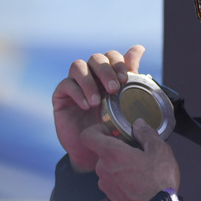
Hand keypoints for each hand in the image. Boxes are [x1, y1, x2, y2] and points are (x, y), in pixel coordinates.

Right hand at [52, 45, 145, 172]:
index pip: (111, 56)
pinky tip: (87, 106)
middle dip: (107, 71)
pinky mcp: (61, 96)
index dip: (119, 62)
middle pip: (95, 58)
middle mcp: (91, 76)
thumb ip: (132, 75)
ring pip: (78, 66)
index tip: (126, 79)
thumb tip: (139, 47)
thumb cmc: (112, 126)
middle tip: (115, 89)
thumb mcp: (125, 102)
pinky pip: (66, 85)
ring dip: (90, 82)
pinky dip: (78, 93)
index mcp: (108, 75)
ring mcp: (75, 84)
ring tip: (98, 102)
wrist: (94, 152)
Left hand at [81, 120, 180, 200]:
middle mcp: (102, 168)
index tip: (112, 130)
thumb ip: (146, 134)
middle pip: (103, 151)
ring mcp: (105, 184)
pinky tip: (140, 180)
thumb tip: (138, 124)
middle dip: (118, 147)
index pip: (88, 136)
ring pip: (109, 166)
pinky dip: (122, 177)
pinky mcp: (111, 196)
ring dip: (121, 163)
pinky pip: (113, 180)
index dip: (97, 129)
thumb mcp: (159, 151)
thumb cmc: (158, 181)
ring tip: (142, 166)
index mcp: (111, 153)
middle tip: (138, 149)